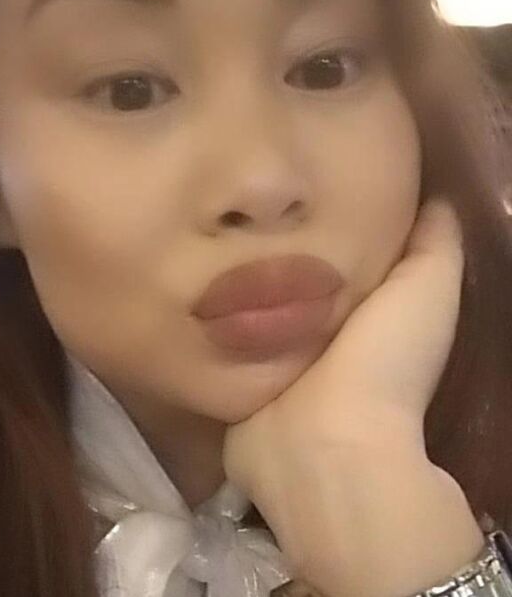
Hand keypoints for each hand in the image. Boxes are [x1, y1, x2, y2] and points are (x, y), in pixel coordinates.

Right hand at [223, 197, 466, 536]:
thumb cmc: (382, 361)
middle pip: (298, 273)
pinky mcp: (234, 374)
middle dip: (279, 241)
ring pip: (254, 298)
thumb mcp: (426, 289)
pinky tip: (187, 269)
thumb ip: (434, 245)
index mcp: (369, 311)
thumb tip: (432, 197)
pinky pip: (216, 329)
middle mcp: (322, 333)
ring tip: (206, 220)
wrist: (324, 443)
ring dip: (237, 270)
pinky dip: (207, 307)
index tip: (309, 177)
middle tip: (248, 195)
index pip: (350, 251)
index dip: (336, 217)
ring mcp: (275, 356)